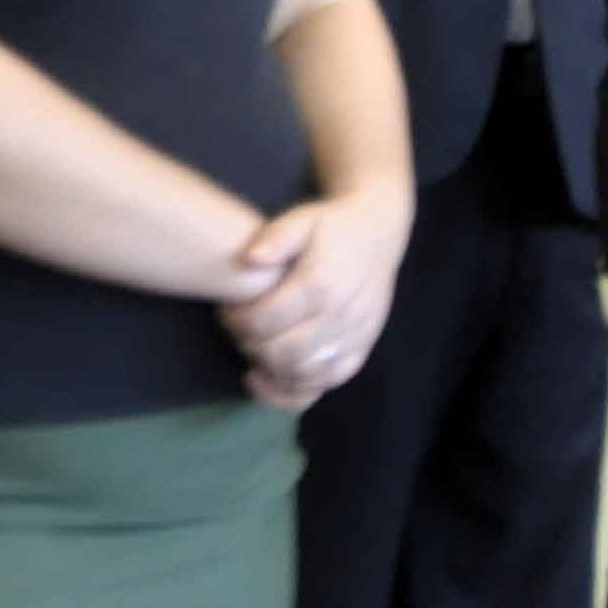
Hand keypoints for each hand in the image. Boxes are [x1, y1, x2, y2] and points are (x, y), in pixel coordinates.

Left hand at [220, 190, 406, 412]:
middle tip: (239, 330)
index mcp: (322, 284)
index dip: (235, 322)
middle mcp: (342, 315)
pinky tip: (272, 377)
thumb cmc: (333, 226)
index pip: (264, 322)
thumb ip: (276, 236)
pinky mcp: (363, 347)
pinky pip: (328, 382)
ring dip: (271, 368)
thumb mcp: (303, 219)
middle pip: (281, 353)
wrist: (379, 232)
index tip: (227, 311)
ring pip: (303, 372)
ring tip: (256, 349)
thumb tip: (250, 259)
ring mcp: (355, 335)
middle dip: (250, 346)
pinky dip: (296, 388)